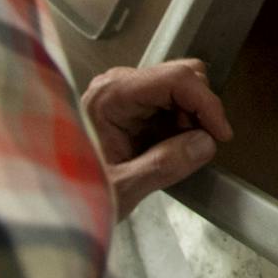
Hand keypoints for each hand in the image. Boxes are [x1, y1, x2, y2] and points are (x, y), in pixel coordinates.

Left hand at [81, 59, 234, 218]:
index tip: (221, 135)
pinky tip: (171, 147)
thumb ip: (163, 165)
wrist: (57, 202)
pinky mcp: (133, 105)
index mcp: (111, 95)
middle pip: (181, 76)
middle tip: (199, 146)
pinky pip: (172, 102)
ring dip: (193, 117)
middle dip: (200, 110)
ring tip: (180, 151)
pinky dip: (184, 122)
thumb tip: (206, 143)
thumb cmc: (78, 193)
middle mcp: (119, 84)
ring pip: (181, 86)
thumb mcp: (122, 187)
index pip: (174, 79)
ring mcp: (125, 92)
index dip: (206, 103)